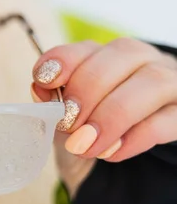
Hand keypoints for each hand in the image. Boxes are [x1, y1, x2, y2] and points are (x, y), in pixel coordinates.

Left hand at [30, 38, 176, 196]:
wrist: (126, 158)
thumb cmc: (92, 126)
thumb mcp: (68, 115)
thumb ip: (54, 100)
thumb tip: (40, 89)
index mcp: (107, 55)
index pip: (86, 45)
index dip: (64, 60)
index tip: (44, 81)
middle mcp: (142, 60)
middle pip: (122, 55)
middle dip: (88, 90)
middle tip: (67, 123)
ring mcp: (170, 83)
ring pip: (151, 82)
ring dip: (112, 115)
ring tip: (84, 144)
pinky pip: (167, 120)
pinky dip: (134, 138)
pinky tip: (110, 153)